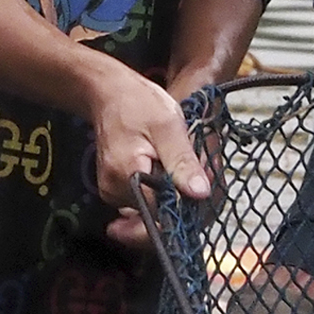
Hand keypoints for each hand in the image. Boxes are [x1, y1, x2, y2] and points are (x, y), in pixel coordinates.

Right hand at [85, 59, 210, 251]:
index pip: (161, 215)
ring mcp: (114, 195)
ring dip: (173, 199)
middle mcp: (115, 193)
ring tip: (181, 168)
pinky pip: (146, 204)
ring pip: (153, 213)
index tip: (203, 189)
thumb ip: (182, 162)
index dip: (187, 208)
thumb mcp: (168, 126)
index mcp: (126, 178)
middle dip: (182, 207)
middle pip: (156, 219)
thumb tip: (201, 193)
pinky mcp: (117, 193)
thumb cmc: (138, 104)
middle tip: (196, 178)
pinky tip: (168, 174)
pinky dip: (162, 194)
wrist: (109, 94)